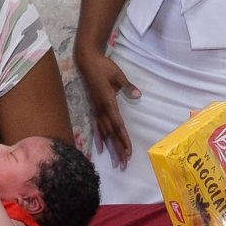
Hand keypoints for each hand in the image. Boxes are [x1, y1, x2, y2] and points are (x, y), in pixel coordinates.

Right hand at [75, 45, 138, 167]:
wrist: (87, 61)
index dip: (123, 139)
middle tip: (124, 164)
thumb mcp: (117, 74)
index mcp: (108, 102)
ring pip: (104, 133)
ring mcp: (96, 109)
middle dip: (118, 149)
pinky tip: (102, 148)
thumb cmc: (103, 66)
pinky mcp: (94, 108)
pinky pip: (97, 126)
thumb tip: (137, 95)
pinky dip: (100, 138)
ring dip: (111, 147)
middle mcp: (101, 109)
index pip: (118, 125)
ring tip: (117, 161)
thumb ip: (127, 86)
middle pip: (111, 133)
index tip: (128, 151)